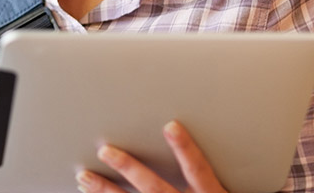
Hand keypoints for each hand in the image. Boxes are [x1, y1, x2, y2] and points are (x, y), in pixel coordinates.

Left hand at [75, 121, 227, 192]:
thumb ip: (221, 171)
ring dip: (105, 190)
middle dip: (128, 169)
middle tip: (105, 150)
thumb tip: (205, 138)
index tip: (170, 126)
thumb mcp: (230, 188)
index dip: (185, 149)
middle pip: (154, 188)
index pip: (197, 170)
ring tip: (83, 176)